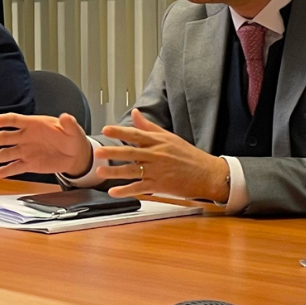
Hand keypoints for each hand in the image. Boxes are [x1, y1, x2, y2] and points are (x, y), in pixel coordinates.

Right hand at [0, 113, 97, 178]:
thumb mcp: (73, 130)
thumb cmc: (72, 138)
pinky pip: (15, 167)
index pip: (17, 120)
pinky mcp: (29, 164)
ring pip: (7, 153)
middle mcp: (26, 137)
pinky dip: (5, 171)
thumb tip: (66, 117)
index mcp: (35, 125)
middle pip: (6, 137)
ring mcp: (26, 151)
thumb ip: (69, 124)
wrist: (75, 154)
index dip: (5, 120)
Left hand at [99, 111, 231, 202]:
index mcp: (159, 142)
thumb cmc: (189, 156)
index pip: (136, 135)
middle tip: (98, 152)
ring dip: (115, 172)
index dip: (120, 131)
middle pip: (131, 153)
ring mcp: (157, 171)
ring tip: (100, 172)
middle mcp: (156, 155)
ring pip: (132, 171)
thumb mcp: (170, 137)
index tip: (106, 129)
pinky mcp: (159, 185)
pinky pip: (139, 188)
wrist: (207, 174)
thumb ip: (149, 127)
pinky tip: (114, 191)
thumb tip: (135, 112)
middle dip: (113, 152)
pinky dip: (126, 191)